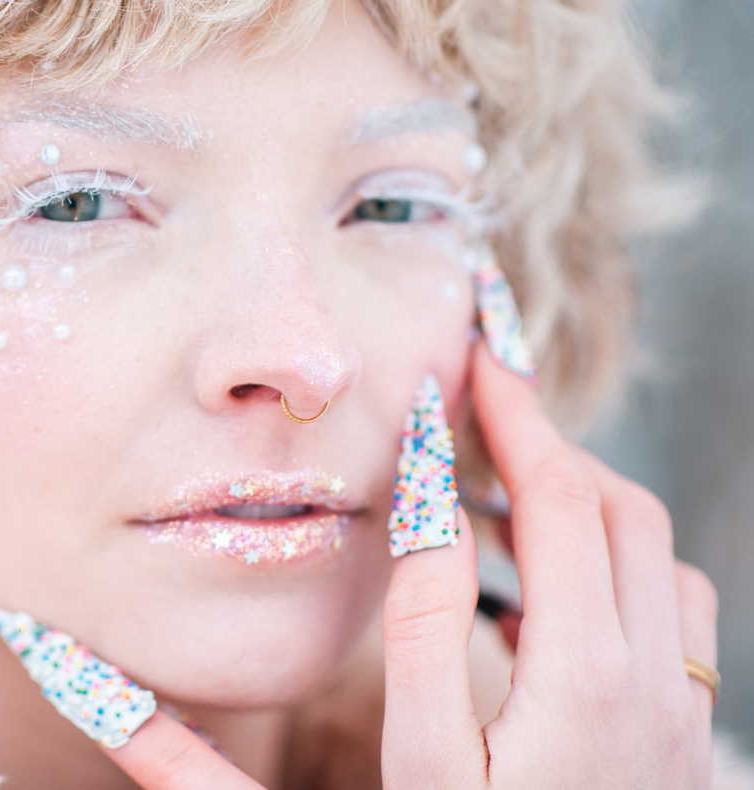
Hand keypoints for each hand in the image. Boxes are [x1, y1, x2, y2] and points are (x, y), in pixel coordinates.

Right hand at [382, 342, 718, 787]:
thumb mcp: (422, 751)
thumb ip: (420, 615)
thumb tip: (426, 493)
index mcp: (586, 669)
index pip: (566, 495)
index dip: (518, 415)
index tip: (475, 354)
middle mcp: (656, 676)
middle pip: (625, 509)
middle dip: (552, 443)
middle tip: (476, 412)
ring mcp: (683, 709)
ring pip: (658, 556)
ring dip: (586, 504)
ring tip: (498, 501)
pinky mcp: (684, 737)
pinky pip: (669, 612)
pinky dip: (612, 566)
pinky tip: (544, 597)